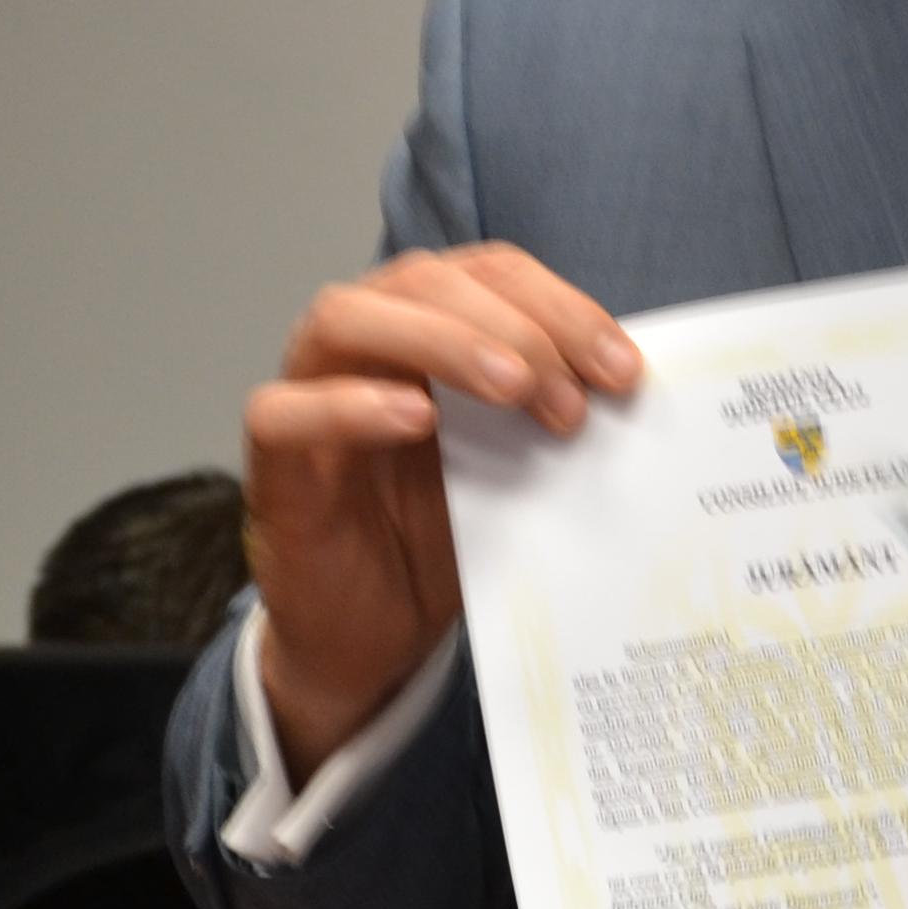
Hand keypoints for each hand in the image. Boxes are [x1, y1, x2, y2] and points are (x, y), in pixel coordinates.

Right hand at [242, 245, 640, 763]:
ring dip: (441, 341)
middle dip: (513, 327)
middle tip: (570, 399)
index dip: (560, 306)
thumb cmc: (445, 536)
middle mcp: (363, 340)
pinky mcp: (273, 462)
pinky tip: (415, 420)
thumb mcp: (517, 467)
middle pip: (423, 280)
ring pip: (345, 317)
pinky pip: (284, 412)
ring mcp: (306, 390)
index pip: (491, 274)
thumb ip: (553, 414)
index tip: (622, 369)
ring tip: (512, 389)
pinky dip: (348, 405)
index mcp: (428, 324)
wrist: (378, 635)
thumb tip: (634, 386)